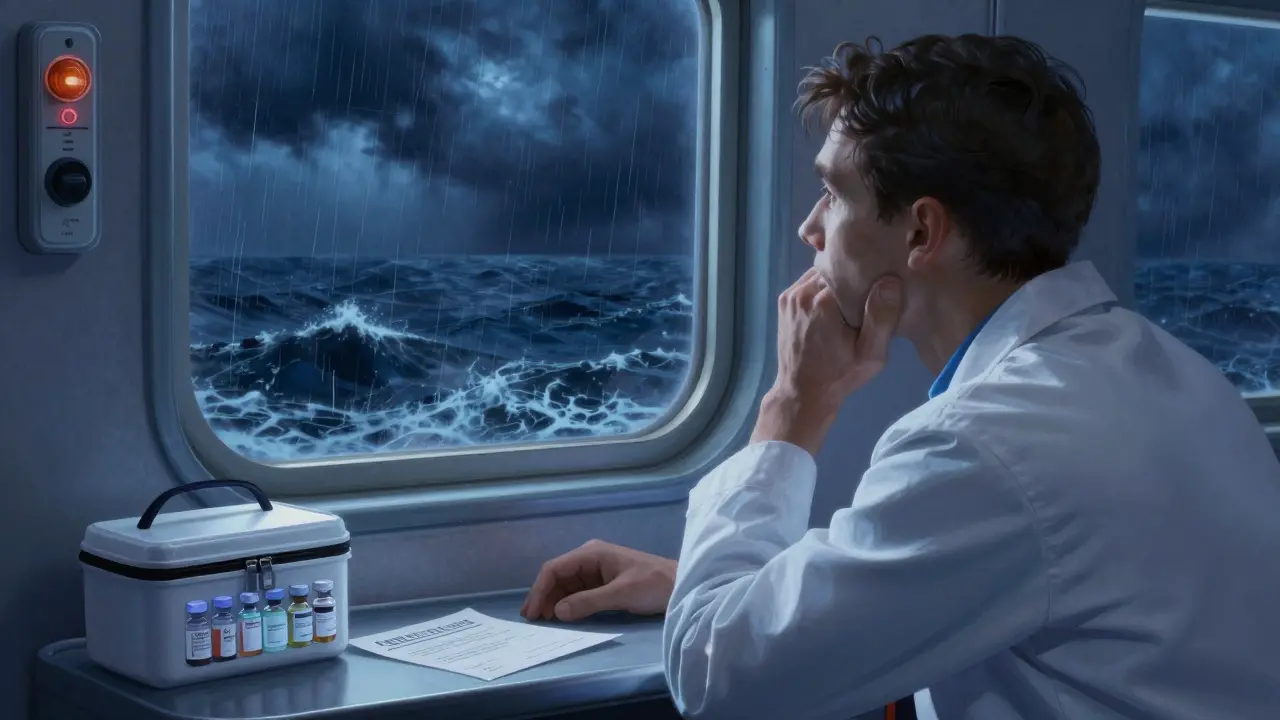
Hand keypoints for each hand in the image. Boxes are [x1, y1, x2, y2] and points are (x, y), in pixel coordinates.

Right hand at [520, 539, 677, 621]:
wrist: (680, 587)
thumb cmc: (653, 585)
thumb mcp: (620, 594)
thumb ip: (588, 602)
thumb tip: (557, 612)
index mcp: (592, 553)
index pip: (555, 568)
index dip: (539, 589)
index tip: (532, 612)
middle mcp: (590, 558)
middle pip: (558, 576)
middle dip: (543, 596)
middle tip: (533, 621)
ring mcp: (596, 571)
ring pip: (566, 586)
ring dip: (553, 601)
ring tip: (543, 622)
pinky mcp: (602, 583)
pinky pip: (577, 593)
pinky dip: (567, 604)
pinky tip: (561, 617)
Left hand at [752, 268, 902, 453]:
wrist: (803, 392)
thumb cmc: (840, 375)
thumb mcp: (870, 354)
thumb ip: (881, 318)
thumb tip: (890, 281)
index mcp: (824, 301)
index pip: (852, 269)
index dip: (868, 275)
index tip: (879, 288)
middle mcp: (803, 292)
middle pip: (836, 269)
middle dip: (852, 278)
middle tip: (867, 296)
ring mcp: (790, 295)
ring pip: (822, 274)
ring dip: (837, 283)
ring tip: (851, 301)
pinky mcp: (785, 301)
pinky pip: (809, 282)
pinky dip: (822, 288)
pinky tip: (833, 305)